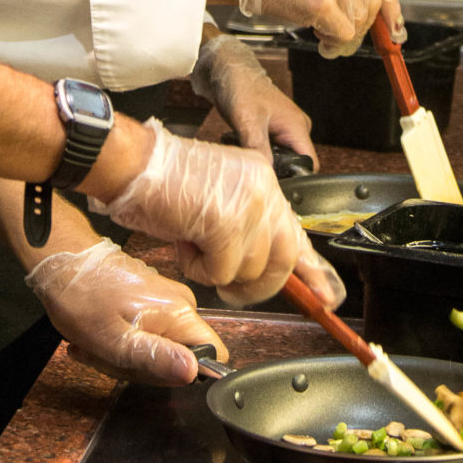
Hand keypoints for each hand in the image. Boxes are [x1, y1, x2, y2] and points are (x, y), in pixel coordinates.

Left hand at [26, 237, 225, 384]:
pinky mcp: (149, 301)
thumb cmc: (83, 300)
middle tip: (109, 357)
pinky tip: (96, 338)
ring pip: (159, 349)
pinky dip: (120, 343)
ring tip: (95, 346)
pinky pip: (146, 335)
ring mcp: (164, 301)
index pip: (214, 354)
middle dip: (142, 367)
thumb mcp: (116, 340)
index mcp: (179, 313)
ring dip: (124, 358)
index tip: (152, 369)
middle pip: (181, 357)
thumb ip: (157, 357)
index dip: (188, 372)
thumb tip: (194, 371)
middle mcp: (180, 304)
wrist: (62, 263)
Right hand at [90, 120, 345, 308]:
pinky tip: (185, 242)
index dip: (314, 272)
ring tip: (193, 243)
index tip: (330, 299)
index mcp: (263, 180)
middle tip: (225, 282)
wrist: (132, 163)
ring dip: (217, 272)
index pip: (298, 232)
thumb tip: (267, 269)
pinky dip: (199, 270)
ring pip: (251, 271)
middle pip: (283, 260)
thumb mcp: (217, 202)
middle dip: (256, 285)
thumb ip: (246, 229)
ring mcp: (249, 204)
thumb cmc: (163, 183)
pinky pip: (222, 273)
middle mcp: (264, 188)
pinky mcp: (228, 222)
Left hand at [190, 35, 316, 167]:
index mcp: (297, 126)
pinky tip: (236, 143)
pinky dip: (252, 150)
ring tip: (242, 150)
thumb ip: (258, 148)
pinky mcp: (267, 127)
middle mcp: (294, 128)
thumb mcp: (247, 121)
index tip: (274, 184)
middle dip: (272, 169)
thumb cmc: (239, 85)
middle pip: (293, 163)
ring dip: (259, 158)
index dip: (295, 178)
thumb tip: (266, 175)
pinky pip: (265, 148)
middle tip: (252, 166)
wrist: (223, 67)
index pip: (309, 164)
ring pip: (276, 157)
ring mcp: (281, 127)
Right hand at [237, 0, 404, 57]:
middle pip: (372, 5)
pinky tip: (322, 42)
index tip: (394, 27)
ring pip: (358, 22)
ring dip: (344, 36)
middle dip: (361, 26)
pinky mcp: (322, 3)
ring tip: (325, 34)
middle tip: (344, 34)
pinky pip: (342, 34)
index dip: (392, 8)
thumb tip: (372, 8)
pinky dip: (335, 44)